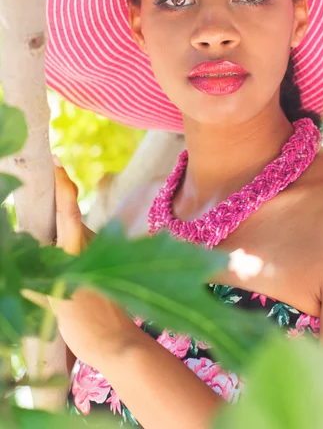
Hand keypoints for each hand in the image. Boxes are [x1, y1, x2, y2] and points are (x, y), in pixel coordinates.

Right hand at [50, 155, 138, 372]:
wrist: (118, 346)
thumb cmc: (86, 325)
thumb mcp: (52, 300)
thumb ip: (37, 275)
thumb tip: (19, 258)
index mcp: (79, 249)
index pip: (69, 208)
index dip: (62, 182)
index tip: (54, 161)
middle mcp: (92, 246)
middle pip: (68, 216)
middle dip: (52, 202)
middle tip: (31, 193)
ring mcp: (100, 255)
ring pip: (74, 233)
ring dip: (58, 226)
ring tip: (36, 225)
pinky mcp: (104, 267)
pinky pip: (80, 246)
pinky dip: (65, 243)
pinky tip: (51, 255)